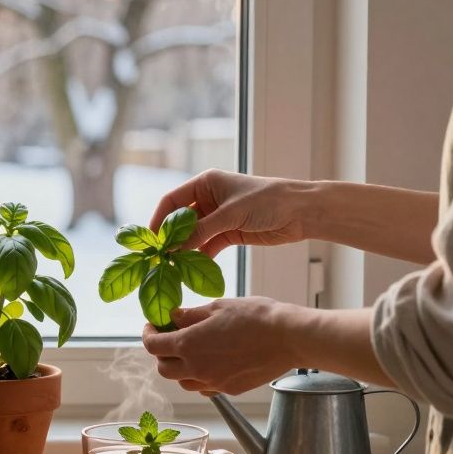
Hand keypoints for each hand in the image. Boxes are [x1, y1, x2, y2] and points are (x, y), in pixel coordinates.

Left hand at [141, 297, 303, 394]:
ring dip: (180, 368)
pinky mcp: (230, 389)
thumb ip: (190, 316)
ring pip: (183, 382)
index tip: (153, 326)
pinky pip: (205, 388)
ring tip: (192, 351)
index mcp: (188, 345)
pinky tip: (211, 363)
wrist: (290, 338)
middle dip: (161, 354)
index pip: (152, 346)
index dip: (148, 334)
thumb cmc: (256, 317)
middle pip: (163, 369)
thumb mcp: (218, 307)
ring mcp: (214, 382)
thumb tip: (173, 318)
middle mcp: (197, 368)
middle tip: (170, 338)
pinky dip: (200, 378)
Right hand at [149, 170, 310, 256]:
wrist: (301, 212)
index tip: (151, 240)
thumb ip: (201, 230)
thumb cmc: (267, 200)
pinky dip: (200, 256)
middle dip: (171, 238)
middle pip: (180, 220)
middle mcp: (208, 199)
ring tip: (175, 266)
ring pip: (193, 235)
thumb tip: (174, 247)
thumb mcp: (230, 214)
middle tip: (160, 257)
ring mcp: (218, 217)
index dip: (159, 219)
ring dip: (185, 250)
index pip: (172, 201)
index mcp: (206, 184)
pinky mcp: (229, 233)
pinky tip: (193, 269)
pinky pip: (207, 246)